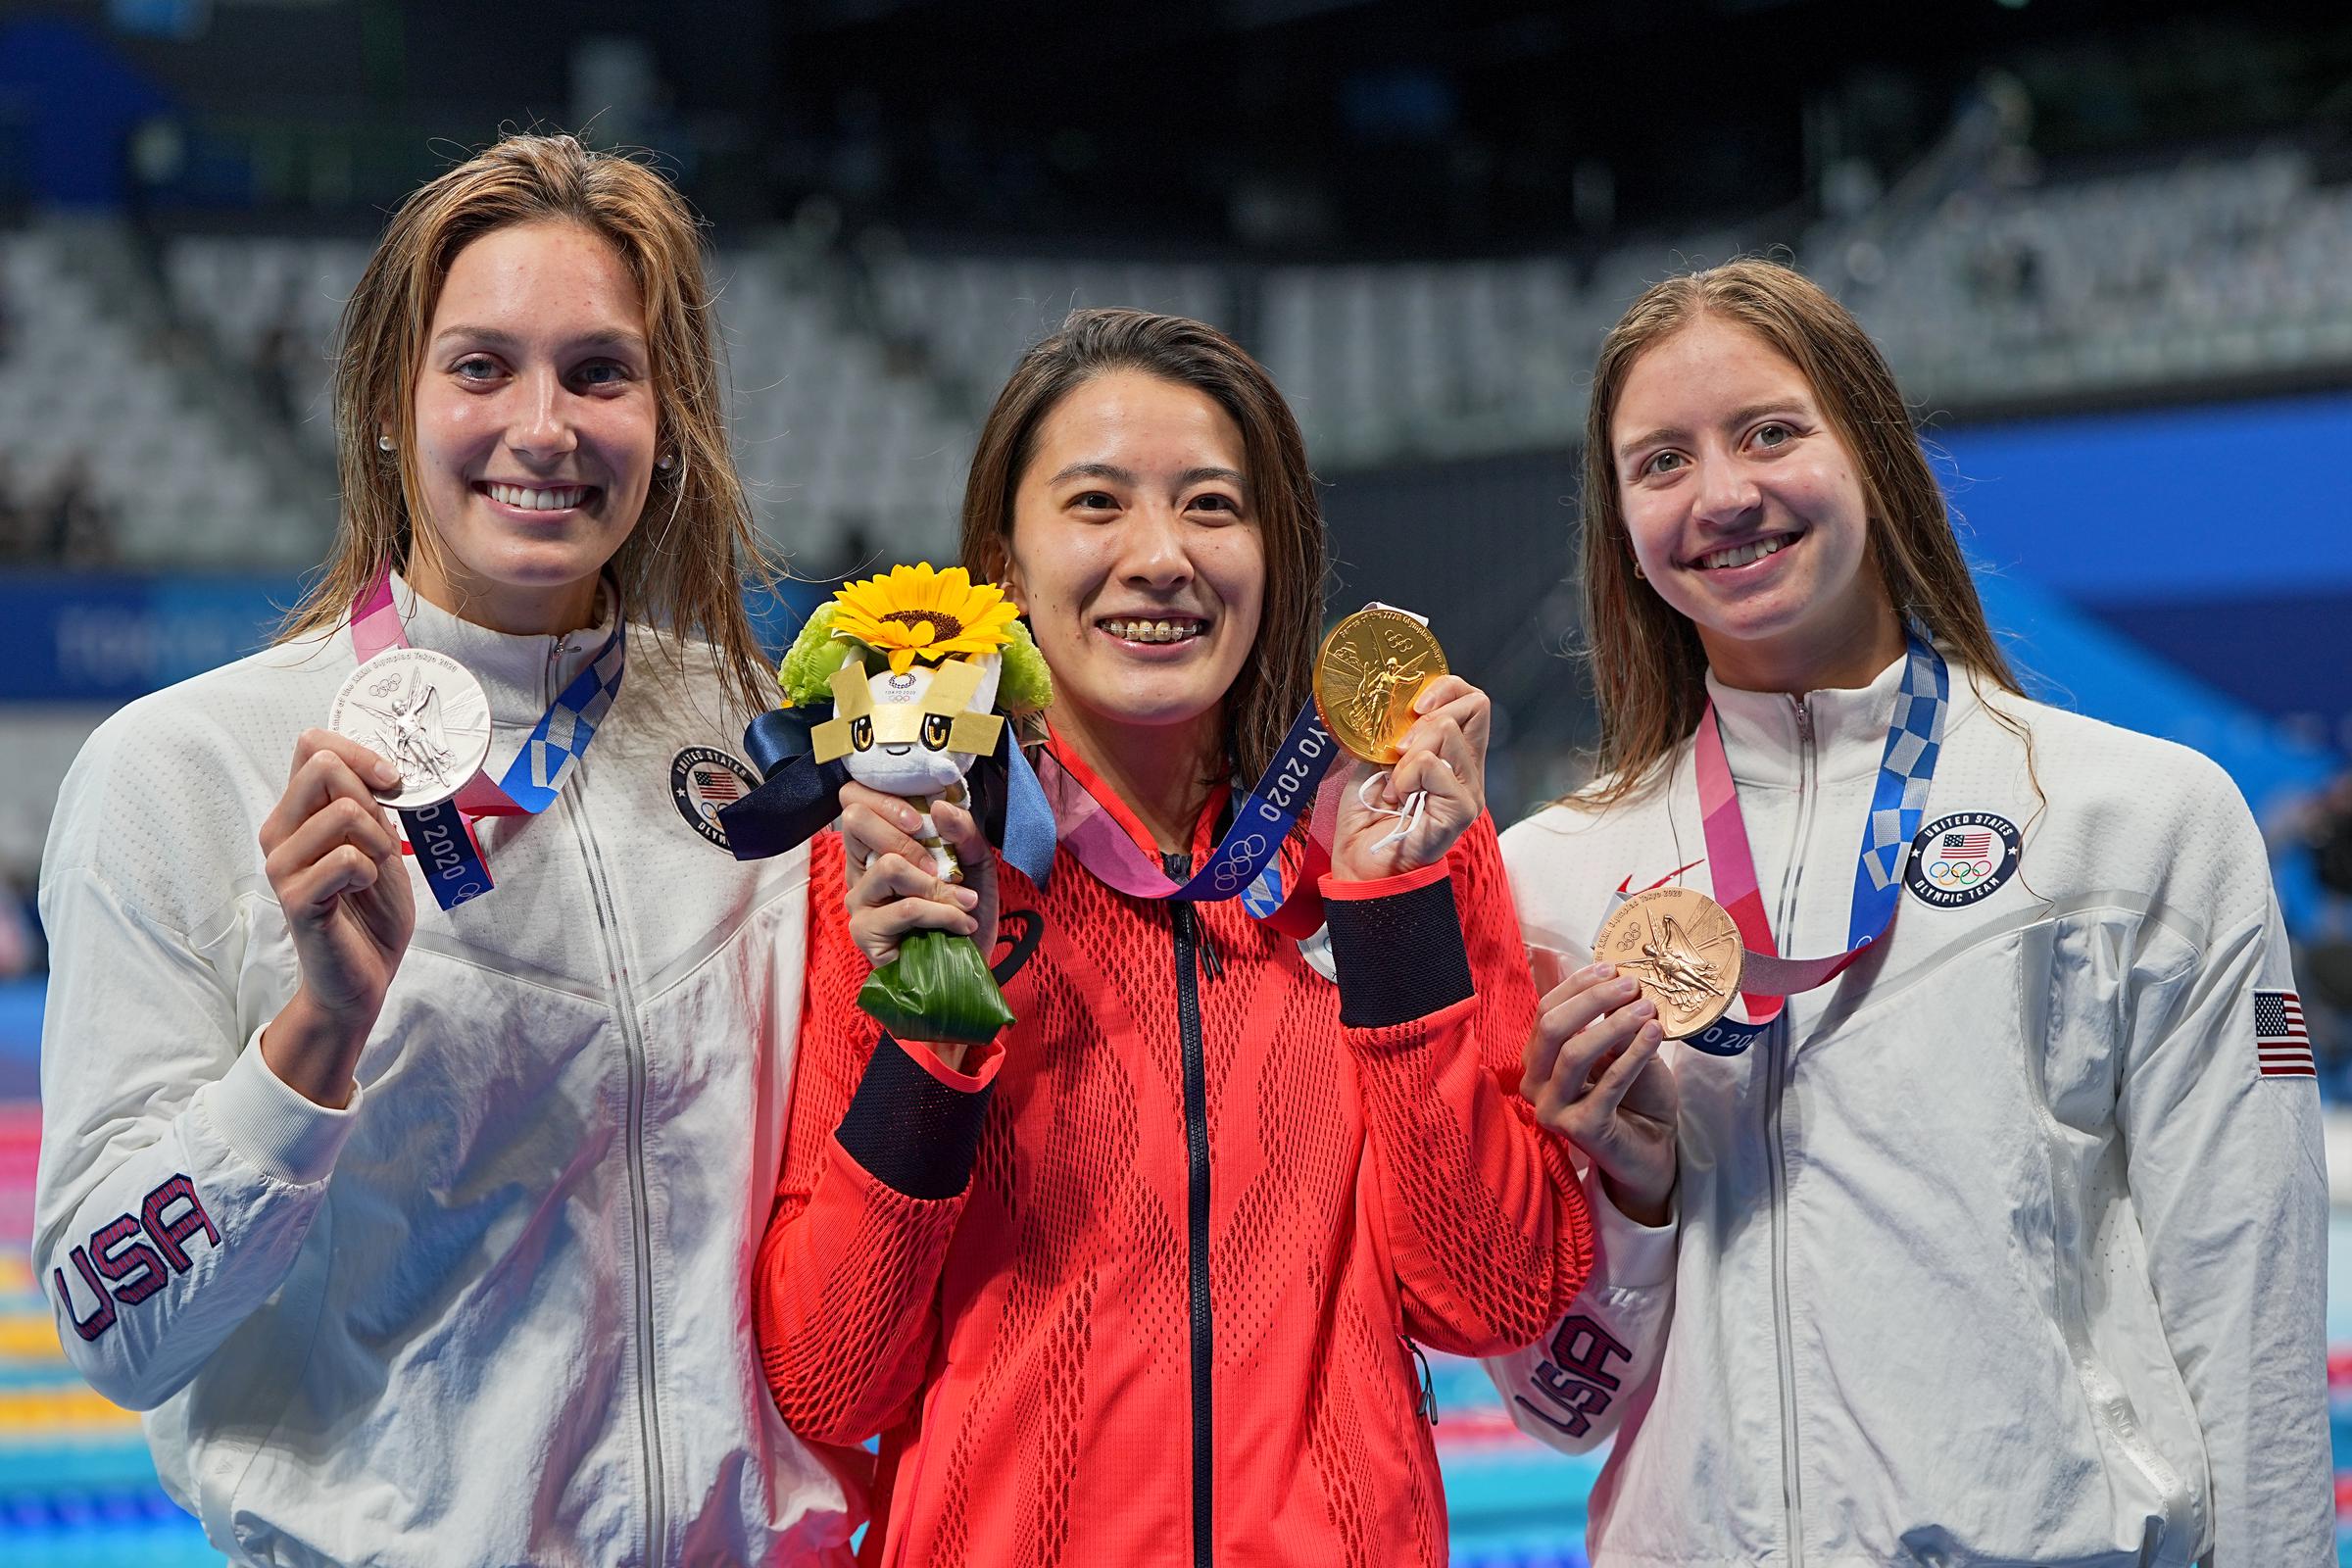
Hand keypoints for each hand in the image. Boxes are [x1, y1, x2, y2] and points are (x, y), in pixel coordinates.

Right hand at [258, 730, 416, 1106]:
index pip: (313, 745)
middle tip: (382, 840)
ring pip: (344, 811)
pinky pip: (347, 859)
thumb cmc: (371, 908)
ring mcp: (282, 865)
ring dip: (379, 841)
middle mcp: (280, 832)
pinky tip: (360, 892)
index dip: (360, 752)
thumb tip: (379, 769)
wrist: (363, 975)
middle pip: (324, 767)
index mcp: (298, 813)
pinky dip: (370, 872)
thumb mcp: (380, 844)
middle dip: (373, 796)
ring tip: (371, 871)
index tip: (392, 782)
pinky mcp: (296, 898)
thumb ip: (372, 806)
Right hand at [841, 783, 996, 1071]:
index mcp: (881, 844)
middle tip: (943, 868)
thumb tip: (939, 806)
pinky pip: (906, 907)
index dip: (887, 798)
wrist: (968, 973)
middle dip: (912, 839)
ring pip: (888, 865)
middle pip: (855, 818)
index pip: (855, 798)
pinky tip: (961, 924)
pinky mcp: (865, 931)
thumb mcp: (977, 866)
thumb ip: (964, 832)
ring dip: (937, 886)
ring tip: (961, 904)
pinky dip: (943, 913)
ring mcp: (858, 899)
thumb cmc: (967, 916)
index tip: (924, 821)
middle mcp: (861, 867)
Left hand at [1327, 674, 1489, 881]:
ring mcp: (1470, 789)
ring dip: (1409, 753)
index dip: (1445, 688)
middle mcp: (1469, 769)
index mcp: (1453, 754)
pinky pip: (1432, 765)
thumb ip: (1390, 732)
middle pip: (1475, 704)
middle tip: (1400, 748)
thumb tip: (1388, 703)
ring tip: (1396, 784)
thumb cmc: (1366, 819)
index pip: (1471, 700)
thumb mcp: (1374, 761)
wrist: (1361, 867)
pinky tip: (1399, 798)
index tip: (1412, 705)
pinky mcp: (1463, 807)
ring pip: (1447, 730)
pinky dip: (1406, 775)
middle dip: (1428, 715)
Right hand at [1522, 961, 1678, 1225]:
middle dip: (1592, 999)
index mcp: (1536, 1060)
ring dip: (1614, 1024)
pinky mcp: (1580, 1130)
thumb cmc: (1631, 1095)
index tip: (1613, 967)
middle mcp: (1535, 1085)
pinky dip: (1634, 1054)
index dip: (1577, 985)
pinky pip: (1609, 1083)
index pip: (1545, 1011)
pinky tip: (1655, 1034)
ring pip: (1574, 1053)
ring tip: (1648, 1008)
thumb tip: (1613, 976)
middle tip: (1631, 985)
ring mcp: (1553, 1110)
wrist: (1651, 1147)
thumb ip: (1607, 1017)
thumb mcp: (1618, 1046)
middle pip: (1552, 1027)